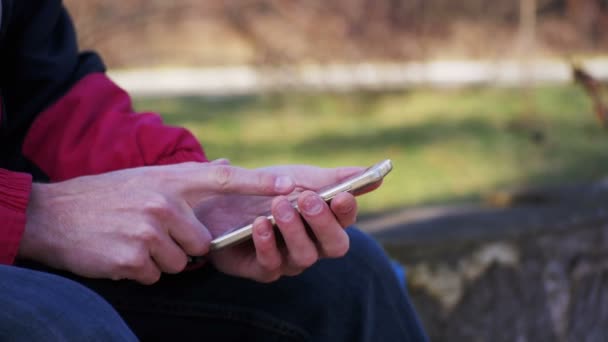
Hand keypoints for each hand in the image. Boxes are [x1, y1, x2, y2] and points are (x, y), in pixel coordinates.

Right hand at [20, 162, 294, 283]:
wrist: (56, 215)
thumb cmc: (108, 195)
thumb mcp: (149, 176)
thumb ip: (188, 176)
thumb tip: (225, 165)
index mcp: (171, 180)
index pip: (224, 179)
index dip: (260, 184)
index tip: (292, 187)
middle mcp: (164, 203)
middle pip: (203, 242)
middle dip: (185, 246)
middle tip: (155, 233)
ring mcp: (148, 231)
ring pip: (181, 263)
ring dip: (162, 259)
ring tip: (136, 240)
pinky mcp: (133, 259)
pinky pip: (157, 275)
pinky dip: (142, 270)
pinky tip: (123, 253)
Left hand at [195, 165, 364, 282]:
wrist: (219, 201)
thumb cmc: (264, 191)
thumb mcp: (297, 177)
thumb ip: (333, 178)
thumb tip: (375, 173)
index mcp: (324, 223)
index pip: (346, 222)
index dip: (347, 211)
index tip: (342, 194)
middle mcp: (312, 246)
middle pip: (334, 246)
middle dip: (322, 222)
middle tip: (307, 199)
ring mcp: (288, 260)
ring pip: (304, 257)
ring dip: (293, 230)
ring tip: (278, 205)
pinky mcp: (261, 270)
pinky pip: (270, 266)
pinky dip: (267, 244)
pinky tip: (259, 223)